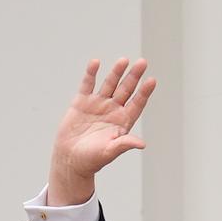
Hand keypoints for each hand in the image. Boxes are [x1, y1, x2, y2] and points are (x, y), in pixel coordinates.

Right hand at [47, 57, 156, 205]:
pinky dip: (91, 73)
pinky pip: (88, 84)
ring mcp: (97, 104)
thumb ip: (124, 144)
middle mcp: (112, 110)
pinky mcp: (81, 102)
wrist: (69, 159)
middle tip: (142, 63)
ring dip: (116, 72)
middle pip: (126, 89)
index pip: (137, 103)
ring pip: (110, 84)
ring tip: (124, 61)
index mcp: (122, 122)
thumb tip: (142, 144)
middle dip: (134, 76)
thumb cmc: (91, 160)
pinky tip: (96, 63)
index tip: (152, 81)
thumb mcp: (109, 152)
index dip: (144, 93)